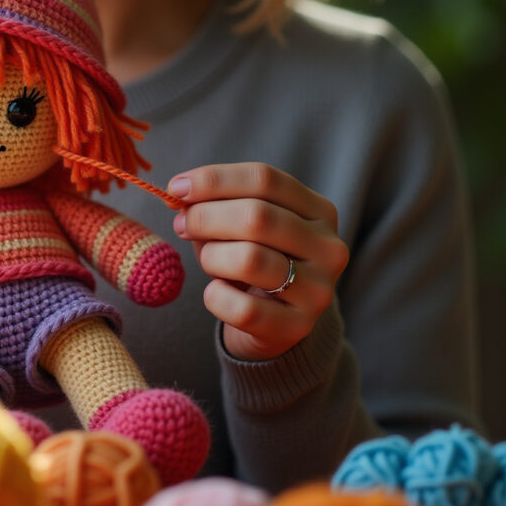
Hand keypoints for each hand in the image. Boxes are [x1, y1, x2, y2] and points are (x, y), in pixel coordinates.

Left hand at [167, 163, 348, 360]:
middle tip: (181, 225)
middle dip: (205, 217)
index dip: (214, 180)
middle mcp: (328, 248)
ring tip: (208, 260)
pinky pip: (243, 308)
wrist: (276, 322)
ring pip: (249, 259)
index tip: (177, 187)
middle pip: (256, 216)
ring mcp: (318, 290)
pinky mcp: (298, 327)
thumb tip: (181, 192)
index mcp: (319, 211)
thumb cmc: (254, 261)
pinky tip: (217, 293)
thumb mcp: (242, 227)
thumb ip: (217, 204)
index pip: (264, 179)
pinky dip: (216, 297)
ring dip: (211, 257)